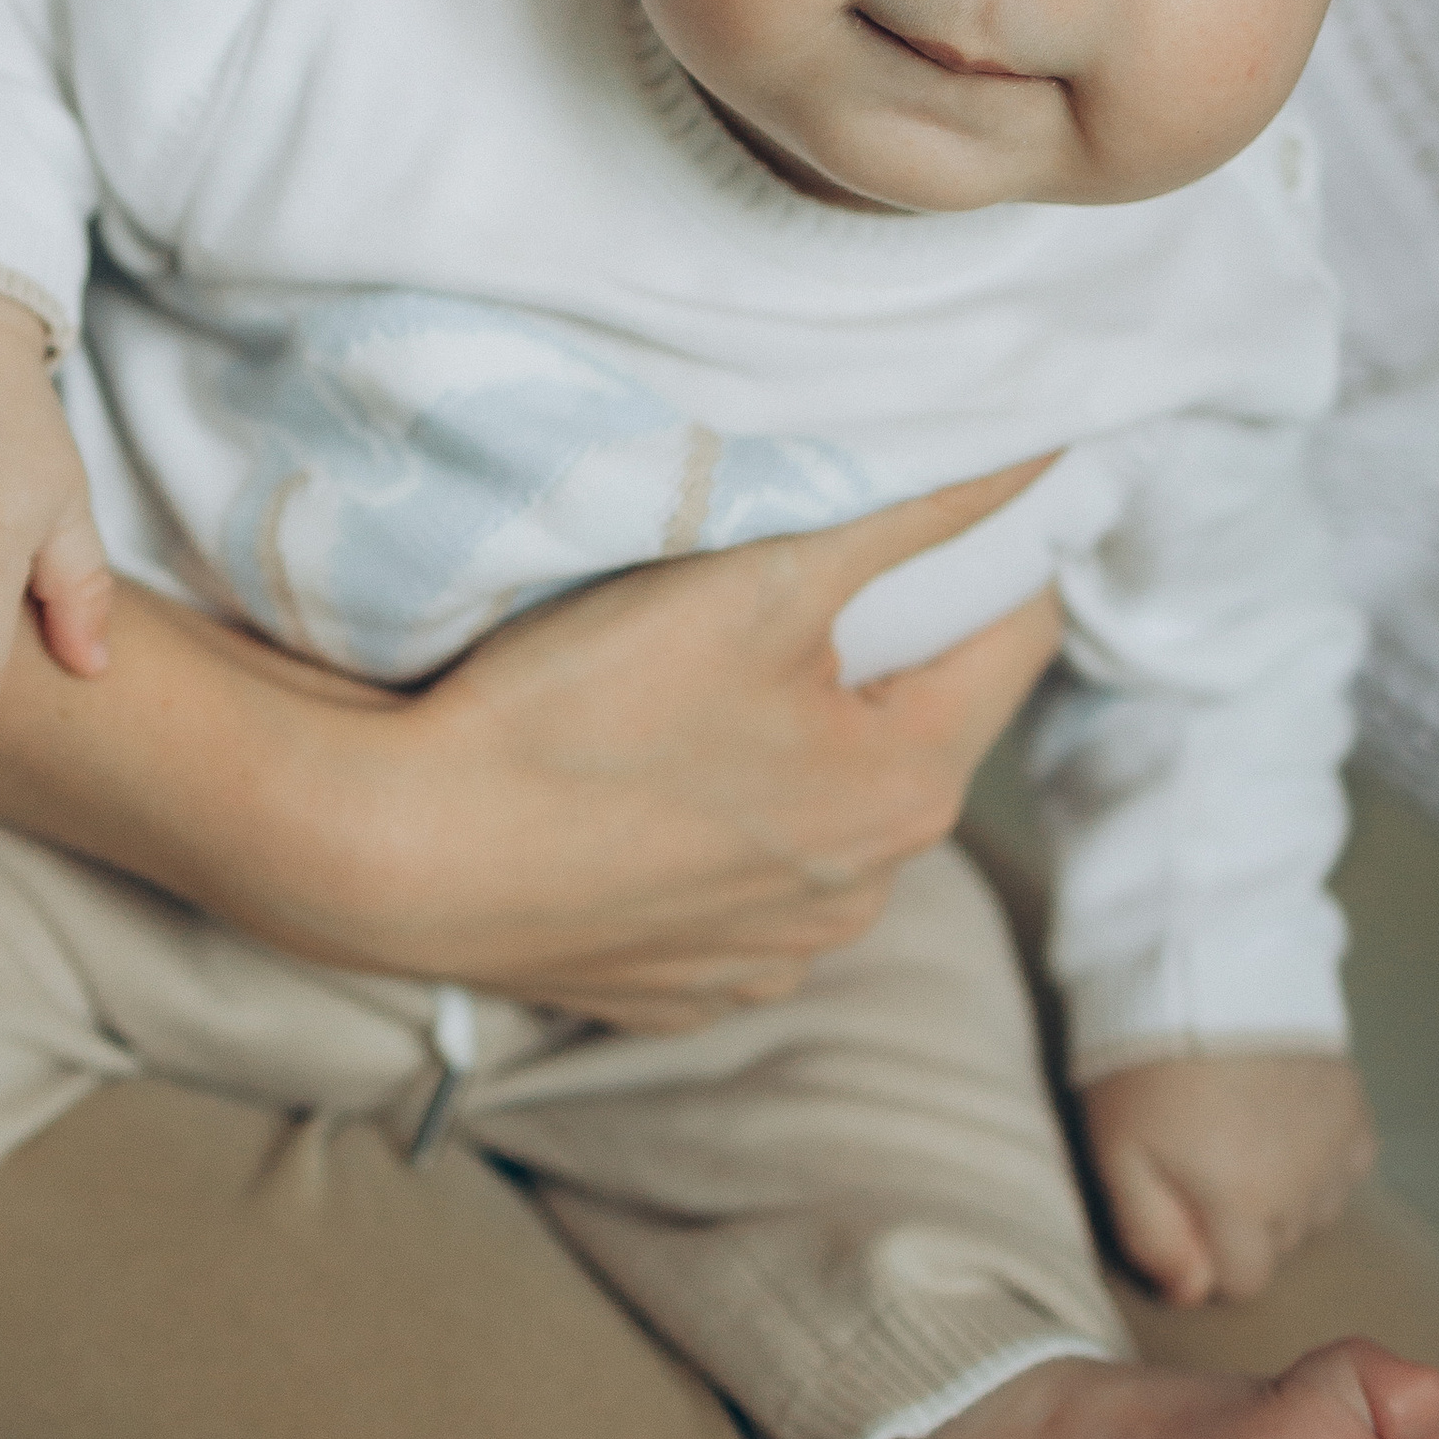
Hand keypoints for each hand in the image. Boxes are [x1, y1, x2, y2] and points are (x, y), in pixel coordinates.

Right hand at [327, 463, 1064, 1024]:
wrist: (395, 855)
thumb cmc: (578, 712)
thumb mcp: (762, 579)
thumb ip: (915, 507)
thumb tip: (1044, 446)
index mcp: (906, 792)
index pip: (1012, 635)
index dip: (983, 550)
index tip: (928, 496)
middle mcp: (860, 896)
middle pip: (907, 729)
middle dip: (866, 655)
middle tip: (775, 578)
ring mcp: (765, 957)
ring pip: (814, 815)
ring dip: (784, 753)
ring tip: (683, 688)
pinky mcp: (672, 992)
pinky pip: (725, 892)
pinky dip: (701, 835)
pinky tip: (631, 788)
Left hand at [1084, 1051, 1378, 1306]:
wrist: (1202, 964)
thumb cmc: (1143, 1062)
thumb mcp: (1118, 1153)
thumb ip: (1152, 1235)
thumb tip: (1190, 1293)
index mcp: (1244, 1205)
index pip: (1241, 1281)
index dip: (1204, 1257)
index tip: (1177, 1211)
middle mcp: (1304, 1188)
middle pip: (1277, 1244)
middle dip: (1239, 1223)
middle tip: (1199, 1162)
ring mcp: (1337, 1148)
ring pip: (1314, 1210)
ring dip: (1282, 1193)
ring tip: (1236, 1137)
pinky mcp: (1356, 1108)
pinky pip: (1344, 1166)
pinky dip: (1315, 1158)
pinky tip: (1276, 1122)